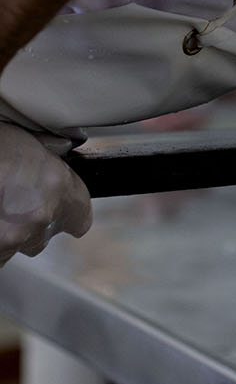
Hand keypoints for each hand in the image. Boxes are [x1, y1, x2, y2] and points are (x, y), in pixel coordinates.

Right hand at [0, 121, 91, 263]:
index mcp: (54, 185)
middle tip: (8, 199)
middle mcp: (37, 217)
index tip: (57, 204)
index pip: (80, 217)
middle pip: (44, 235)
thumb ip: (44, 149)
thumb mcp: (16, 136)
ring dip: (6, 233)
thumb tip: (61, 149)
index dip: (68, 211)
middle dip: (30, 221)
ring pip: (16, 246)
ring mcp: (11, 240)